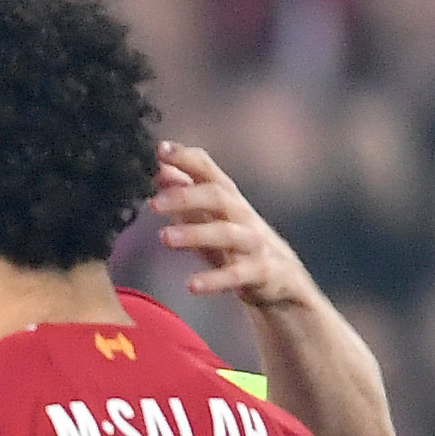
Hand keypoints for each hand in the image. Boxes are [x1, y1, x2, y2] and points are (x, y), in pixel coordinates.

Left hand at [150, 142, 316, 313]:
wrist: (281, 279)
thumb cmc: (237, 244)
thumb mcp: (209, 219)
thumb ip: (185, 197)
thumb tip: (158, 171)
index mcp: (227, 198)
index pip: (207, 169)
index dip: (185, 158)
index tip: (159, 150)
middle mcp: (242, 215)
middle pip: (217, 196)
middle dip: (186, 196)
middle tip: (153, 203)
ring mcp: (254, 242)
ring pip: (227, 233)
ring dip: (195, 234)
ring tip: (164, 239)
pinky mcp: (261, 271)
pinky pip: (237, 274)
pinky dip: (215, 280)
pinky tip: (192, 285)